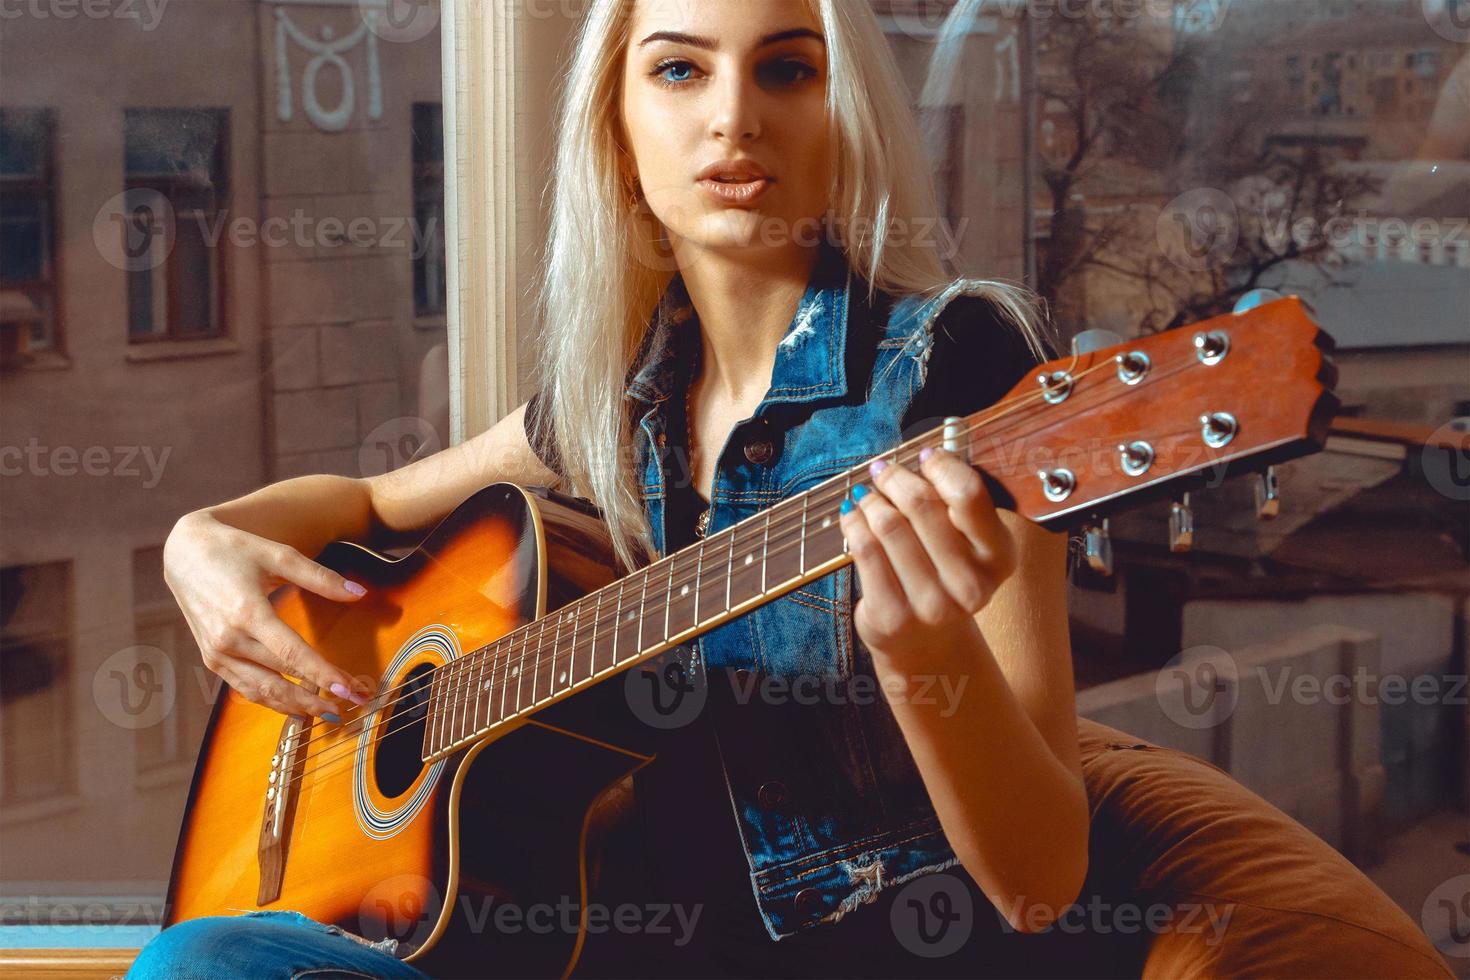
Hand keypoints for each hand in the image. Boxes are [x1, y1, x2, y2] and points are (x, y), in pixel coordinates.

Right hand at [163, 511, 373, 718]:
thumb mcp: (278, 555)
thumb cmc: (234, 549)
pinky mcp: (211, 659)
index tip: (349, 690)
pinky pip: (245, 688)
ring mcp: (216, 653)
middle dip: (319, 695)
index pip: (292, 654)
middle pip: (280, 678)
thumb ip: (320, 577)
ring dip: (297, 706)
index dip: (323, 675)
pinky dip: (272, 701)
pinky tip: (297, 707)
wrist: (185, 554)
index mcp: (247, 613)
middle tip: (353, 702)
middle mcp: (228, 639)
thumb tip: (358, 593)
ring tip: (330, 712)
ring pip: (262, 692)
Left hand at [837, 447, 1015, 662]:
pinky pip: (865, 551)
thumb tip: (924, 453)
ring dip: (872, 500)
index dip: (941, 465)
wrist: (925, 642)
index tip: (925, 456)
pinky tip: (853, 515)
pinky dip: (854, 523)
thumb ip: (954, 501)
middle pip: (922, 505)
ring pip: (889, 525)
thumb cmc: (943, 573)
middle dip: (896, 478)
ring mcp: (932, 605)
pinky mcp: (893, 616)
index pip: (968, 493)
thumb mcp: (967, 542)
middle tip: (884, 471)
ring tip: (867, 494)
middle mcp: (971, 585)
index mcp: (999, 556)